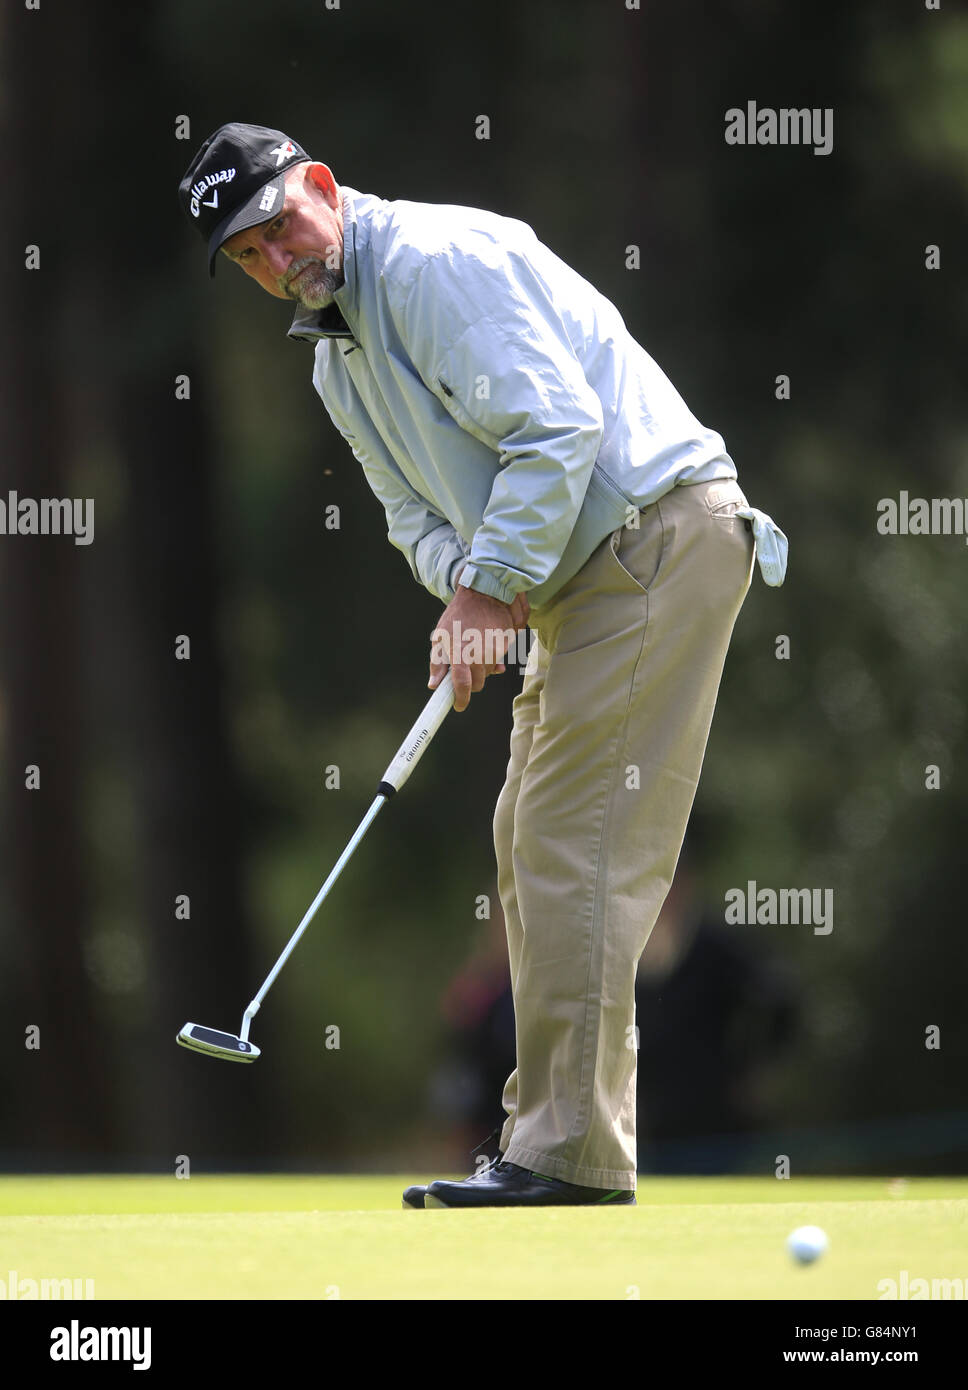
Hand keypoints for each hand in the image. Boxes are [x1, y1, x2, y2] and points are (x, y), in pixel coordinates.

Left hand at [429, 582, 529, 711]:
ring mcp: (495, 651)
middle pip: (477, 684)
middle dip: (470, 682)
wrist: (484, 593)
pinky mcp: (506, 645)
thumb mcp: (440, 637)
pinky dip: (491, 659)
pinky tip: (485, 647)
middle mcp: (479, 656)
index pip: (462, 687)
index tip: (458, 705)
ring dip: (481, 668)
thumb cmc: (458, 615)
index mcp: (460, 655)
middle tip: (462, 670)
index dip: (460, 700)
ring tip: (472, 650)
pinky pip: (498, 660)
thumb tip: (434, 685)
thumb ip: (438, 663)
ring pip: (488, 672)